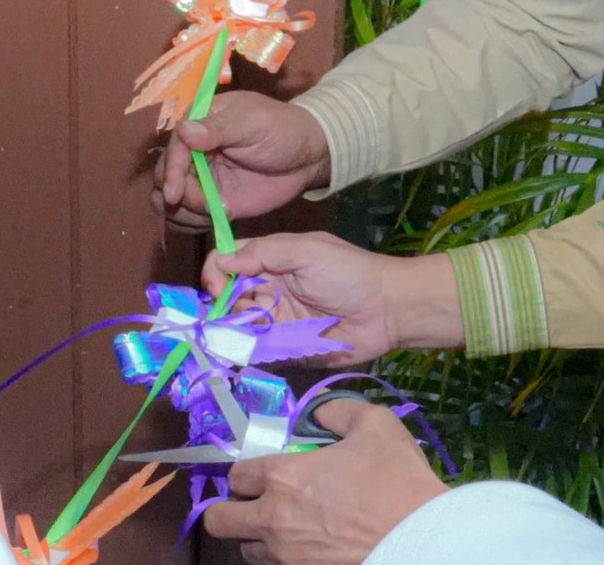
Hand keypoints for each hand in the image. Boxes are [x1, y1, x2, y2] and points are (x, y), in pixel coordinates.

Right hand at [153, 91, 332, 230]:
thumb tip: (185, 130)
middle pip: (164, 176)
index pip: (173, 148)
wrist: (307, 156)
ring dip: (180, 212)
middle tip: (200, 205)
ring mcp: (201, 179)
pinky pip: (188, 216)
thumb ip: (219, 129)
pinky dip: (191, 224)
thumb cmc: (281, 129)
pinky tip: (211, 221)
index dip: (171, 171)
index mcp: (199, 123)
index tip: (174, 193)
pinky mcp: (213, 202)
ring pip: (169, 200)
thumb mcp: (253, 123)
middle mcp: (193, 152)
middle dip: (175, 194)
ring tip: (209, 213)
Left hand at [202, 401, 448, 564]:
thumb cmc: (396, 478)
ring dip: (256, 537)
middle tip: (254, 503)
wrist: (422, 537)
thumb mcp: (375, 423)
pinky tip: (308, 545)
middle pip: (218, 521)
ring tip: (285, 527)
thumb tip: (320, 413)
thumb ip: (338, 411)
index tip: (262, 472)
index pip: (235, 475)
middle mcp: (273, 519)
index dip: (246, 472)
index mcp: (283, 477)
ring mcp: (286, 556)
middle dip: (229, 509)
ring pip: (246, 551)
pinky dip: (282, 557)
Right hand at [206, 233, 463, 366]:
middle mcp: (268, 290)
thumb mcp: (307, 251)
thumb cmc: (349, 272)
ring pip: (237, 326)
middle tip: (239, 313)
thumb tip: (222, 260)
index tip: (218, 286)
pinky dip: (249, 352)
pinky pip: (257, 352)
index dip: (216, 272)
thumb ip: (264, 252)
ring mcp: (276, 320)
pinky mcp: (286, 349)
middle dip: (223, 306)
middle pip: (226, 297)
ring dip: (235, 330)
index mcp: (272, 261)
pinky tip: (252, 351)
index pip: (227, 262)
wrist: (387, 310)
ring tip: (252, 331)